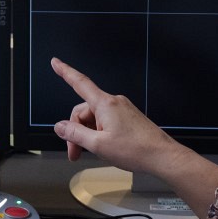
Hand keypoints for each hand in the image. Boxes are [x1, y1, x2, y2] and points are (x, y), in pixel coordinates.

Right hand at [51, 57, 217, 218]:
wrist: (161, 156)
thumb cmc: (136, 150)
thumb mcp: (98, 145)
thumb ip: (75, 134)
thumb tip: (60, 126)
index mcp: (105, 104)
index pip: (80, 83)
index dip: (65, 72)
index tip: (56, 63)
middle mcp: (114, 103)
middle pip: (84, 111)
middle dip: (76, 131)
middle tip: (75, 153)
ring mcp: (122, 110)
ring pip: (95, 119)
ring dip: (88, 135)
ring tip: (93, 153)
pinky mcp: (128, 118)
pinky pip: (106, 122)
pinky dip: (100, 134)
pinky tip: (105, 148)